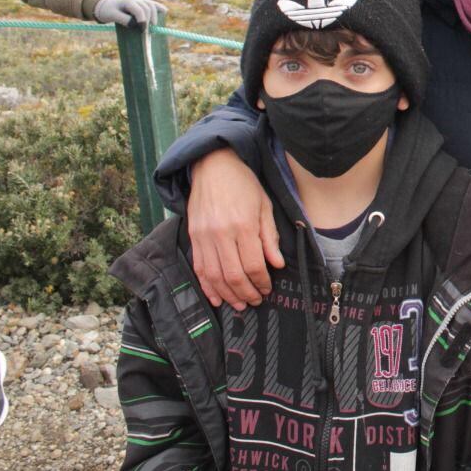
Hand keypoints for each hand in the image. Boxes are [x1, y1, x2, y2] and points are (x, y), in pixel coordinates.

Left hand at [94, 0, 167, 27]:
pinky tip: (165, 11)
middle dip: (149, 20)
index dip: (143, 20)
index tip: (143, 30)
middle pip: (147, 8)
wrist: (105, 4)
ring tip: (154, 26)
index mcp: (127, 1)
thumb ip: (123, 19)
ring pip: (151, 5)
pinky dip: (159, 7)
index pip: (139, 10)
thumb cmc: (108, 10)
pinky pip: (152, 4)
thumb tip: (135, 25)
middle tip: (147, 32)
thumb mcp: (112, 15)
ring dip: (155, 15)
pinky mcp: (142, 2)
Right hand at [187, 148, 284, 309]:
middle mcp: (221, 234)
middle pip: (233, 275)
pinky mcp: (193, 237)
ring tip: (240, 304)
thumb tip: (277, 264)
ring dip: (227, 295)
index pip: (253, 265)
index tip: (267, 288)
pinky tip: (216, 298)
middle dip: (246, 293)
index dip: (261, 282)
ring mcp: (203, 236)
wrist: (213, 166)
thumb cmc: (244, 185)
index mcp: (243, 225)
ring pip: (214, 276)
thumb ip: (270, 236)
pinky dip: (207, 287)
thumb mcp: (265, 206)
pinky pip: (199, 268)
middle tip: (255, 301)